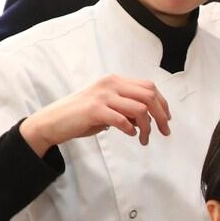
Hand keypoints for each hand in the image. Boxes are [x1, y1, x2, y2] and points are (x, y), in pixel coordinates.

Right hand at [19, 74, 169, 156]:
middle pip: (149, 96)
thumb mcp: (107, 107)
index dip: (163, 103)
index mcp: (115, 80)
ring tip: (144, 139)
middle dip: (162, 115)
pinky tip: (130, 135)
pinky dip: (131, 129)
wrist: (53, 121)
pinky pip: (122, 120)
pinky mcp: (94, 110)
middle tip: (165, 132)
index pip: (149, 86)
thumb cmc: (81, 116)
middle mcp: (110, 84)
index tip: (167, 119)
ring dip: (147, 127)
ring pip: (140, 109)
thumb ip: (126, 108)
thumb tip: (147, 118)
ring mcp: (102, 95)